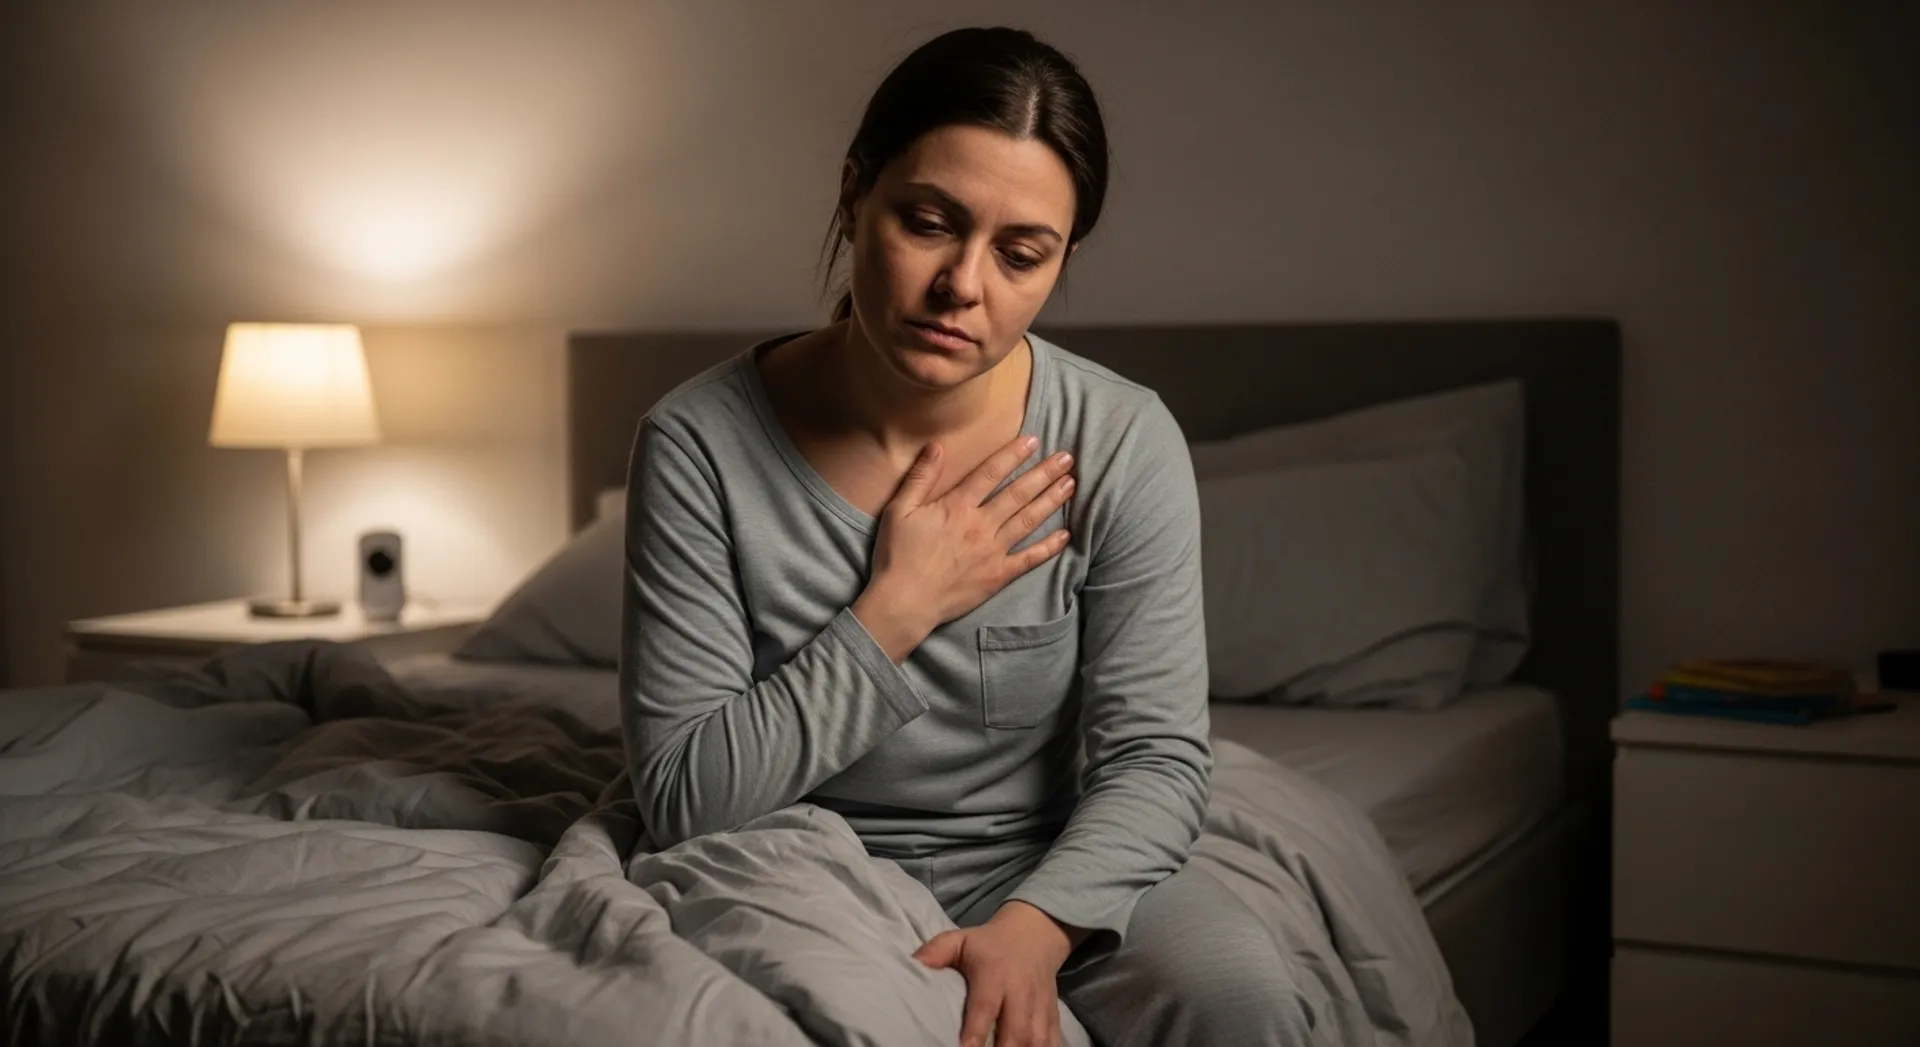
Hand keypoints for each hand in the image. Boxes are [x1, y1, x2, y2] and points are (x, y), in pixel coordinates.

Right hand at [855, 435, 1074, 660]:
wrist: (904, 602)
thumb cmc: (897, 556)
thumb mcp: (900, 510)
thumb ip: (920, 477)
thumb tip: (936, 446)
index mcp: (957, 507)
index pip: (991, 473)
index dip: (1013, 455)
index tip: (1033, 441)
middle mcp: (980, 525)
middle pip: (1018, 493)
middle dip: (1044, 473)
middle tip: (1067, 458)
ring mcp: (992, 551)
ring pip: (1028, 520)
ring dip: (1051, 501)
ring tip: (1070, 484)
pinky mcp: (998, 576)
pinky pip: (1029, 559)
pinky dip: (1049, 548)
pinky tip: (1065, 535)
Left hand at [914, 901, 1074, 1046]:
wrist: (1034, 935)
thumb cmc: (988, 944)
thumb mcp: (959, 940)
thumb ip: (935, 952)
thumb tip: (911, 965)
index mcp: (994, 974)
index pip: (985, 1007)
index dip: (975, 1033)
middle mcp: (1020, 993)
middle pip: (1015, 1032)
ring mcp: (1040, 1007)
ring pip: (1036, 1042)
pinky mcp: (1053, 1018)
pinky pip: (1053, 1043)